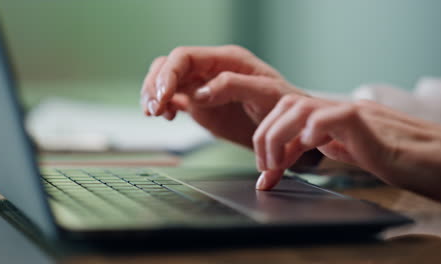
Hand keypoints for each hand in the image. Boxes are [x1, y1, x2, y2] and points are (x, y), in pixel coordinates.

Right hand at [140, 45, 304, 147]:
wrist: (286, 130)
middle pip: (169, 66)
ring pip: (166, 81)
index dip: (169, 73)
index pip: (185, 56)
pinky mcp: (199, 104)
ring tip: (155, 113)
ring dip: (154, 95)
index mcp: (226, 59)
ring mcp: (202, 86)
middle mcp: (210, 69)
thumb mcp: (265, 93)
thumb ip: (232, 87)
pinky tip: (167, 116)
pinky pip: (172, 98)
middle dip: (156, 85)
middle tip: (154, 108)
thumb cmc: (283, 106)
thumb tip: (200, 93)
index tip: (164, 96)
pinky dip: (162, 106)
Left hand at [253, 94, 440, 201]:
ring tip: (277, 163)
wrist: (436, 161)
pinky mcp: (366, 123)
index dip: (268, 141)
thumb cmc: (400, 159)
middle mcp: (338, 110)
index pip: (288, 117)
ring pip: (301, 107)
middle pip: (287, 104)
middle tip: (266, 167)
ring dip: (280, 135)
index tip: (266, 174)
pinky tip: (309, 144)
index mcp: (332, 116)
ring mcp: (351, 113)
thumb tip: (302, 152)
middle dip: (266, 135)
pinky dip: (314, 128)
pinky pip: (334, 115)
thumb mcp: (351, 153)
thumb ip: (329, 146)